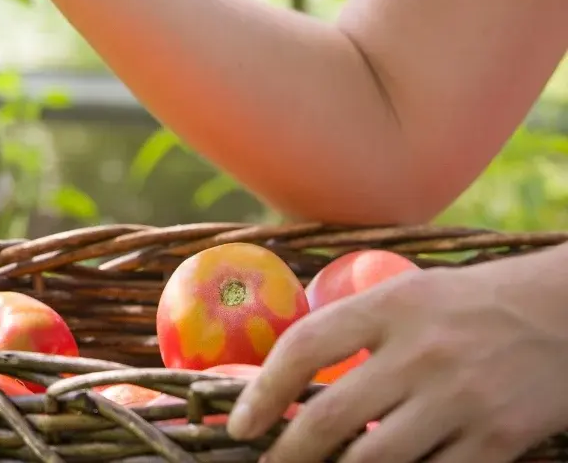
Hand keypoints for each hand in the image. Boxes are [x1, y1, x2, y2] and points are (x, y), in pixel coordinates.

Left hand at [225, 245, 567, 462]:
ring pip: (375, 460)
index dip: (263, 392)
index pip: (305, 347)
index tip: (241, 424)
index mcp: (391, 306)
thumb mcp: (411, 293)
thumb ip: (356, 326)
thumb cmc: (476, 303)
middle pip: (331, 417)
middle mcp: (421, 352)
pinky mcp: (499, 439)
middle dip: (290, 453)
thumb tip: (290, 369)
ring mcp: (461, 399)